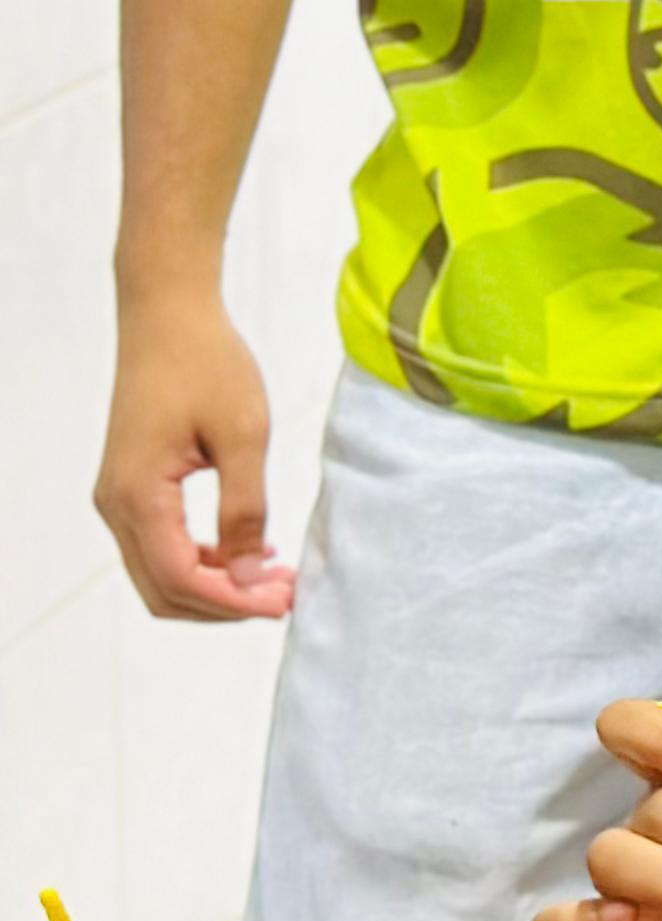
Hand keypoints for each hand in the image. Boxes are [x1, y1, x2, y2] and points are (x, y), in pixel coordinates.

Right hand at [92, 290, 290, 622]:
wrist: (168, 316)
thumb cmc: (207, 364)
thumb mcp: (244, 435)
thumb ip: (245, 509)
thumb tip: (251, 575)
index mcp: (138, 496)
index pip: (180, 579)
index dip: (233, 602)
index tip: (285, 604)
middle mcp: (116, 506)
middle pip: (163, 589)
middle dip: (225, 603)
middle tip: (286, 597)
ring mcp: (119, 498)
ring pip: (160, 572)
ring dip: (216, 584)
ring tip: (276, 579)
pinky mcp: (131, 486)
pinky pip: (160, 543)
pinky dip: (202, 559)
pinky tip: (251, 550)